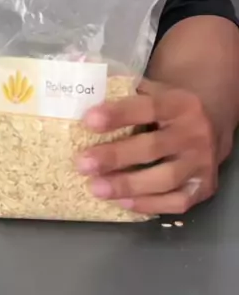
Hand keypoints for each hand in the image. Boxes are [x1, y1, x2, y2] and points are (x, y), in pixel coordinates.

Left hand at [77, 79, 218, 215]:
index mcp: (179, 103)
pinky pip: (176, 201)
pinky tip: (122, 202)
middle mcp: (195, 133)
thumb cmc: (167, 108)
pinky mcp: (205, 187)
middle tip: (83, 164)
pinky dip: (148, 204)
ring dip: (128, 185)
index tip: (89, 121)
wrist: (212, 124)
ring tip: (96, 188)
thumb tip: (83, 94)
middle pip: (153, 148)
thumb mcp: (152, 90)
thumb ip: (124, 91)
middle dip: (115, 157)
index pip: (147, 108)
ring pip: (165, 179)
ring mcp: (202, 162)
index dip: (118, 114)